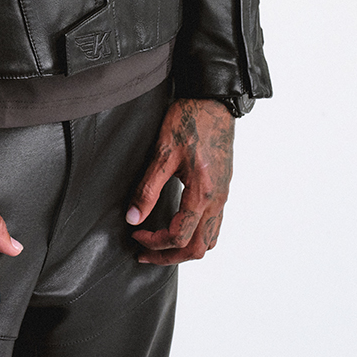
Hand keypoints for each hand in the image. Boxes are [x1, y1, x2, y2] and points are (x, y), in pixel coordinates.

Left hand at [125, 98, 233, 264]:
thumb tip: (133, 218)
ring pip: (209, 240)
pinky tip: (180, 226)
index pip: (179, 236)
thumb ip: (148, 188)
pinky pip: (214, 225)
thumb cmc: (189, 120)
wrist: (213, 101)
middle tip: (145, 252)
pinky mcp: (223, 188)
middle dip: (169, 256)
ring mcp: (223, 195)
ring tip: (161, 245)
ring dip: (184, 249)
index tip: (136, 234)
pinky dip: (197, 235)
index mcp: (202, 193)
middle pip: (197, 248)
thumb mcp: (164, 152)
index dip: (154, 243)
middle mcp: (217, 200)